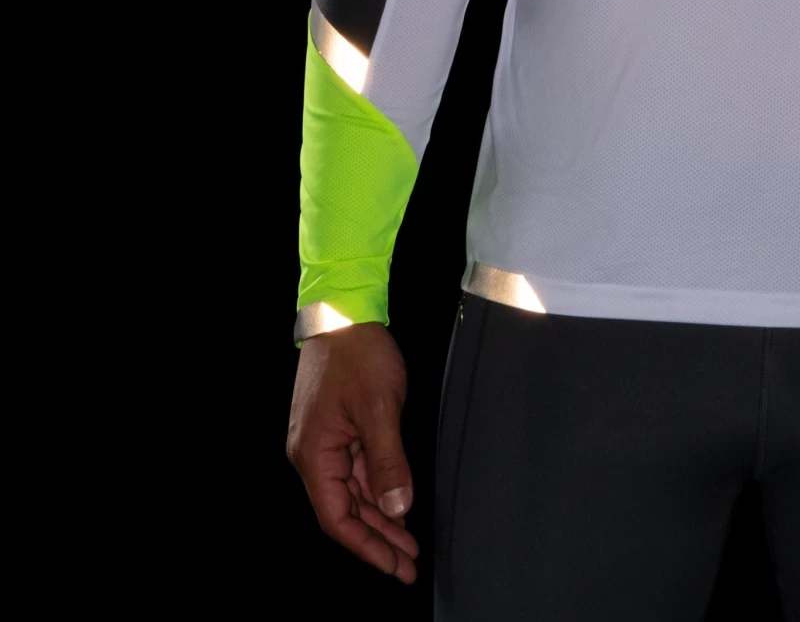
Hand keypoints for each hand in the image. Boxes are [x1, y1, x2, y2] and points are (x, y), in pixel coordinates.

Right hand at [286, 321, 419, 583]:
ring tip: (408, 543)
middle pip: (345, 510)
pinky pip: (358, 469)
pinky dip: (377, 488)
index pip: (337, 518)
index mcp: (314, 456)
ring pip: (353, 491)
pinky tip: (397, 503)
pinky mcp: (339, 427)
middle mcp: (314, 454)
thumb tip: (398, 508)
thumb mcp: (378, 409)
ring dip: (380, 516)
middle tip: (408, 564)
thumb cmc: (358, 356)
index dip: (366, 546)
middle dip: (378, 539)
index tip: (394, 565)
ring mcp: (325, 441)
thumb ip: (388, 462)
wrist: (344, 312)